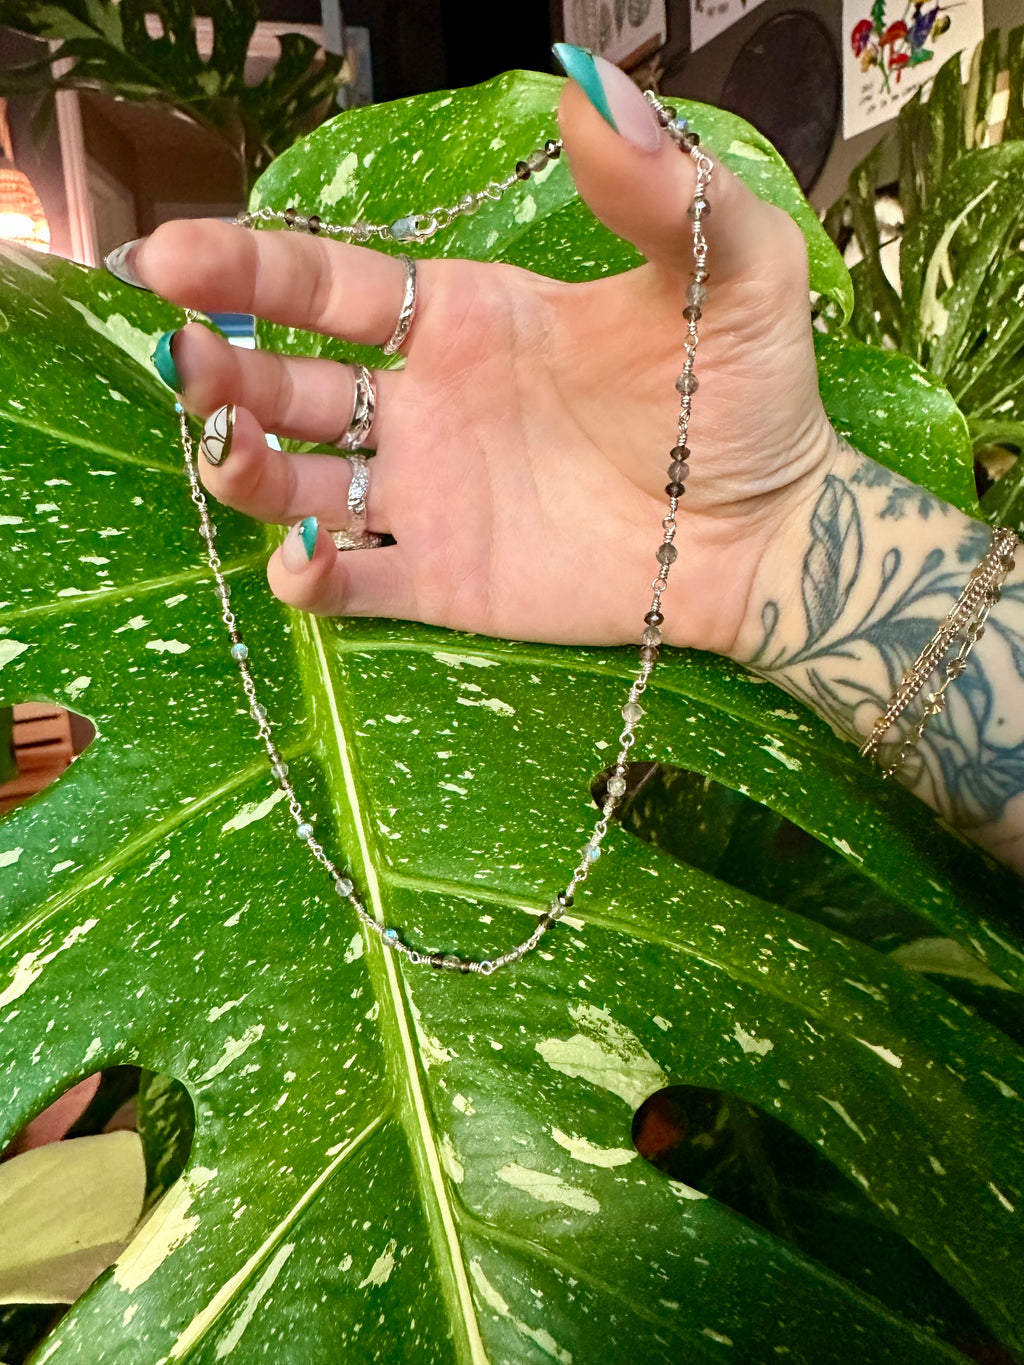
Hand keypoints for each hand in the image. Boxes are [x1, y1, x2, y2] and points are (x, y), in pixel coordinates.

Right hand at [131, 64, 835, 654]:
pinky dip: (307, 574)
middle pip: (284, 381)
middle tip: (193, 360)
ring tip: (234, 444)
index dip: (245, 264)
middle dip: (223, 368)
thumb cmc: (745, 397)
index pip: (327, 285)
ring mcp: (427, 497)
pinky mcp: (442, 581)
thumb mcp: (725, 271)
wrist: (765, 533)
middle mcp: (423, 404)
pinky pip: (348, 583)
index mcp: (462, 319)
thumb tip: (589, 86)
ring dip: (243, 467)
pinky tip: (308, 555)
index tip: (171, 256)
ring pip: (294, 483)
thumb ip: (657, 187)